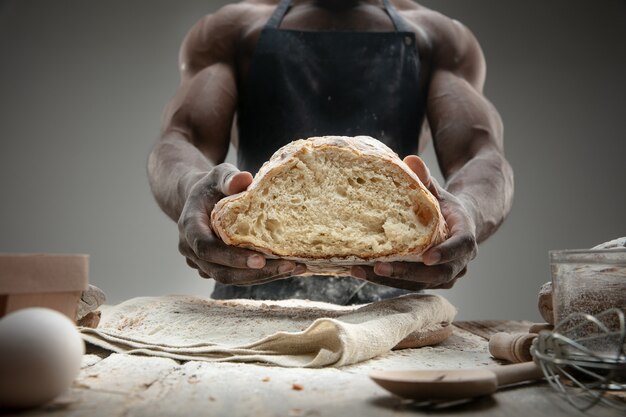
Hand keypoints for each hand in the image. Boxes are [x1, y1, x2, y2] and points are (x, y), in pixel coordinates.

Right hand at [178, 163, 306, 284]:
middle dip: (256, 274)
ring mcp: (203, 264)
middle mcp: (192, 250)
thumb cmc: (210, 187)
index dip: (232, 258)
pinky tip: (288, 267)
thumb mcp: (217, 175)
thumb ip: (228, 177)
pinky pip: (238, 277)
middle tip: (288, 267)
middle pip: (222, 272)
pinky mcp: (217, 268)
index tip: (260, 260)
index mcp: (189, 227)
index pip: (207, 249)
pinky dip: (262, 275)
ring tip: (295, 267)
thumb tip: (245, 179)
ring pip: (232, 279)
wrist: (198, 201)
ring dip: (264, 277)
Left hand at [350, 155, 477, 289]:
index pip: (460, 246)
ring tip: (360, 271)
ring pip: (420, 284)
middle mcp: (459, 262)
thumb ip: (425, 178)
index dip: (446, 253)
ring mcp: (445, 276)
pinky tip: (360, 271)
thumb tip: (410, 159)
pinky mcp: (429, 283)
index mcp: (465, 236)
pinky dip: (385, 281)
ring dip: (389, 281)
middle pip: (436, 274)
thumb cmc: (445, 206)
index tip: (427, 257)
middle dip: (407, 273)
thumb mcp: (437, 190)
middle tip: (380, 268)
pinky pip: (409, 285)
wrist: (458, 226)